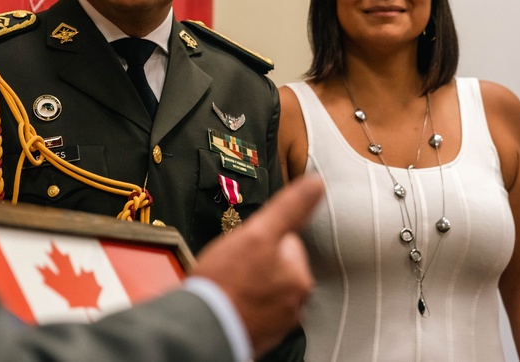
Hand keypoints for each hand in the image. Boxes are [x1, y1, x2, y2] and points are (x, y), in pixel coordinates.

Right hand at [192, 175, 322, 356]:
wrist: (203, 326)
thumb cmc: (226, 283)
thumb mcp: (258, 233)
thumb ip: (289, 208)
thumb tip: (316, 184)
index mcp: (299, 276)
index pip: (285, 241)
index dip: (261, 237)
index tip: (246, 245)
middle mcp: (294, 302)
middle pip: (275, 265)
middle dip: (256, 262)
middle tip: (233, 265)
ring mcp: (277, 321)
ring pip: (263, 288)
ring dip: (249, 283)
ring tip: (229, 284)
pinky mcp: (261, 334)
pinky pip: (254, 310)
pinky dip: (243, 304)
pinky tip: (229, 300)